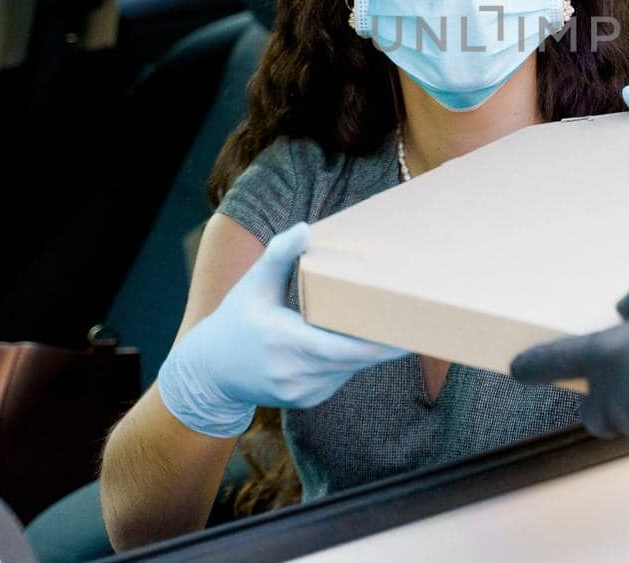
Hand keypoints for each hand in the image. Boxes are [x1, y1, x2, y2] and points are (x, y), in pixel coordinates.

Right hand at [156, 222, 407, 437]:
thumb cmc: (234, 322)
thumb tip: (304, 229)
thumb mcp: (253, 286)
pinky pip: (339, 376)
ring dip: (367, 350)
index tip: (409, 334)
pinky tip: (357, 341)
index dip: (380, 345)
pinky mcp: (307, 399)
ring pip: (349, 369)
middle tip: (418, 324)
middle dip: (386, 344)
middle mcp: (296, 373)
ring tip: (393, 327)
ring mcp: (302, 391)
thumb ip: (278, 255)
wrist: (210, 373)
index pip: (344, 349)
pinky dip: (349, 360)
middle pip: (355, 361)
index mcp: (286, 343)